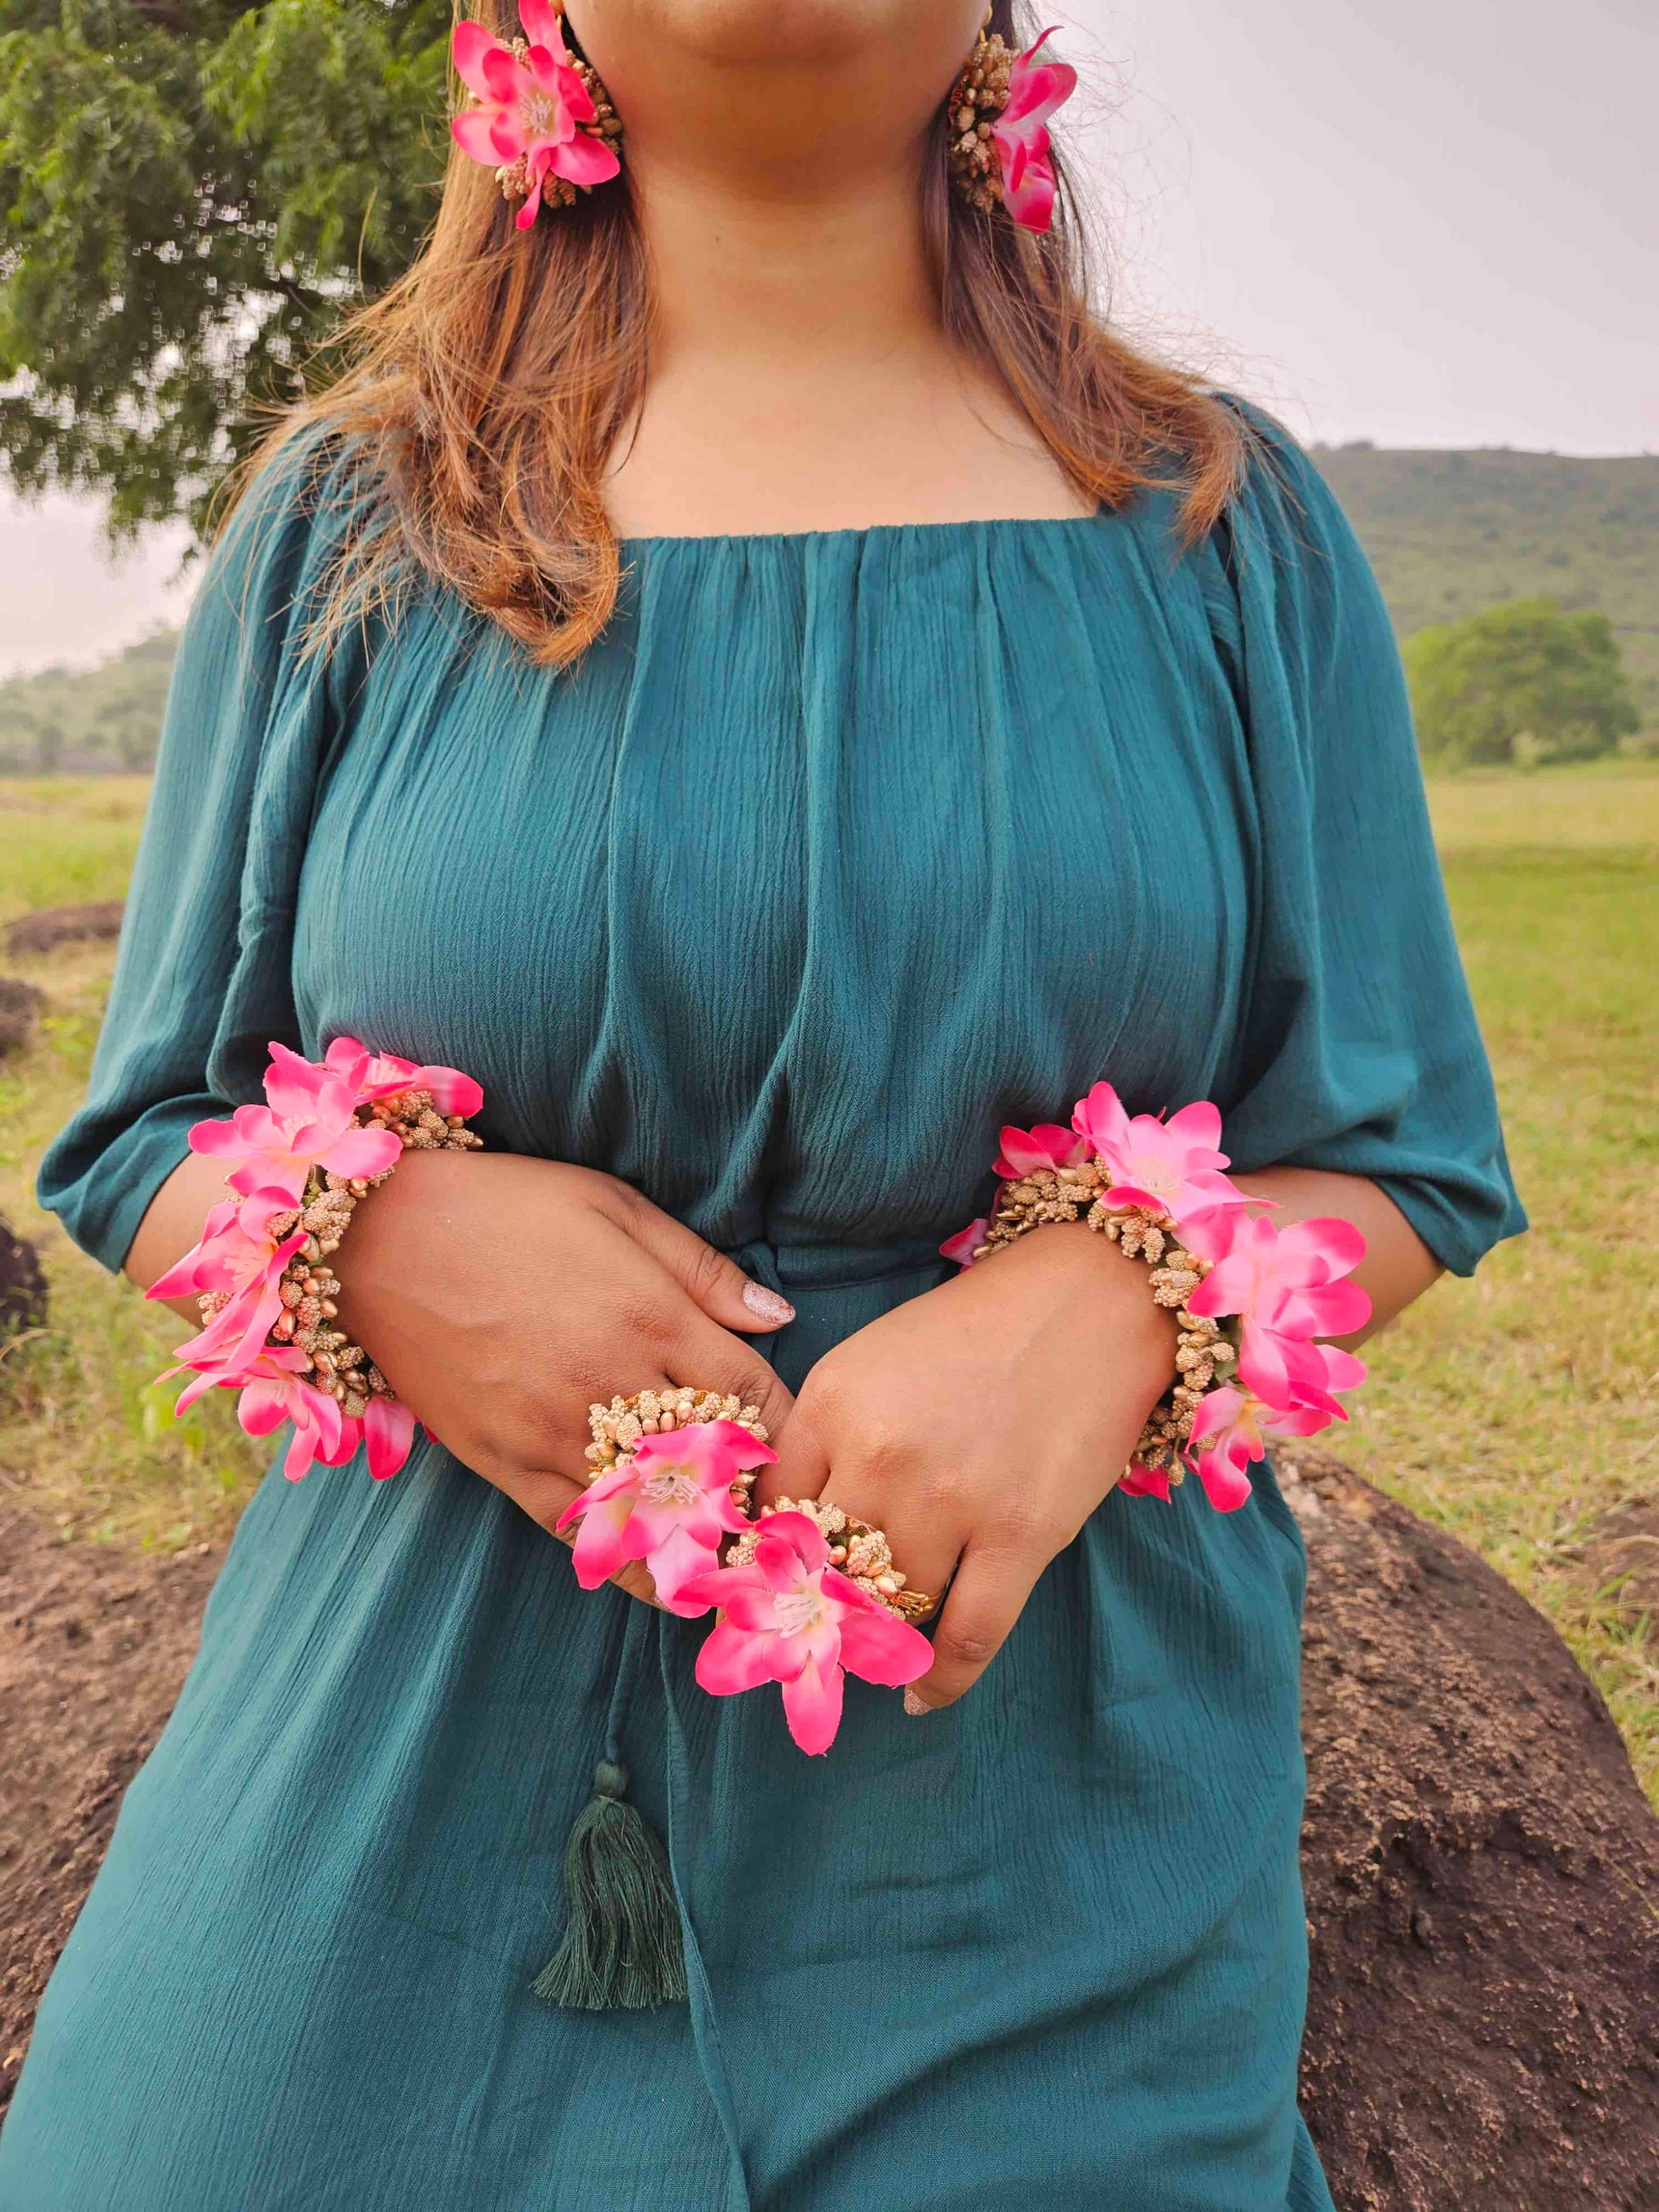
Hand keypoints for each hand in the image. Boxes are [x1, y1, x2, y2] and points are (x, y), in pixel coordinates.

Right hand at [338, 1152, 796, 1604]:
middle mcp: (610, 1382)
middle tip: (783, 1516)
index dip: (786, 1429)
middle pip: (714, 1466)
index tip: (798, 1447)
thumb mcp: (614, 1206)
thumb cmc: (505, 1206)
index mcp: (650, 1315)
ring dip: (699, 1537)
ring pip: (652, 1511)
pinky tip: (659, 1573)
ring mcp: (553, 1432)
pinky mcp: (503, 1463)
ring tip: (735, 1555)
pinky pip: (579, 1532)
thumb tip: (780, 1315)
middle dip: (754, 1494)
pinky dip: (625, 1557)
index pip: (754, 1396)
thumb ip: (702, 1269)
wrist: (377, 1237)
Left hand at [760, 1223, 1175, 1708]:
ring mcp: (950, 1501)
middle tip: (823, 1630)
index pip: (769, 1514)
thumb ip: (827, 1435)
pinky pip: (967, 1638)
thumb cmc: (977, 1328)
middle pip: (824, 1569)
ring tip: (880, 1646)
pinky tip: (921, 1695)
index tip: (774, 1588)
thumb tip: (788, 1528)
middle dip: (821, 1606)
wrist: (1089, 1300)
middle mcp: (879, 1455)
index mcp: (832, 1403)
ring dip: (881, 1635)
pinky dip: (940, 1680)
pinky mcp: (1019, 1537)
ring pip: (888, 1609)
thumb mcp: (873, 1360)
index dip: (768, 1561)